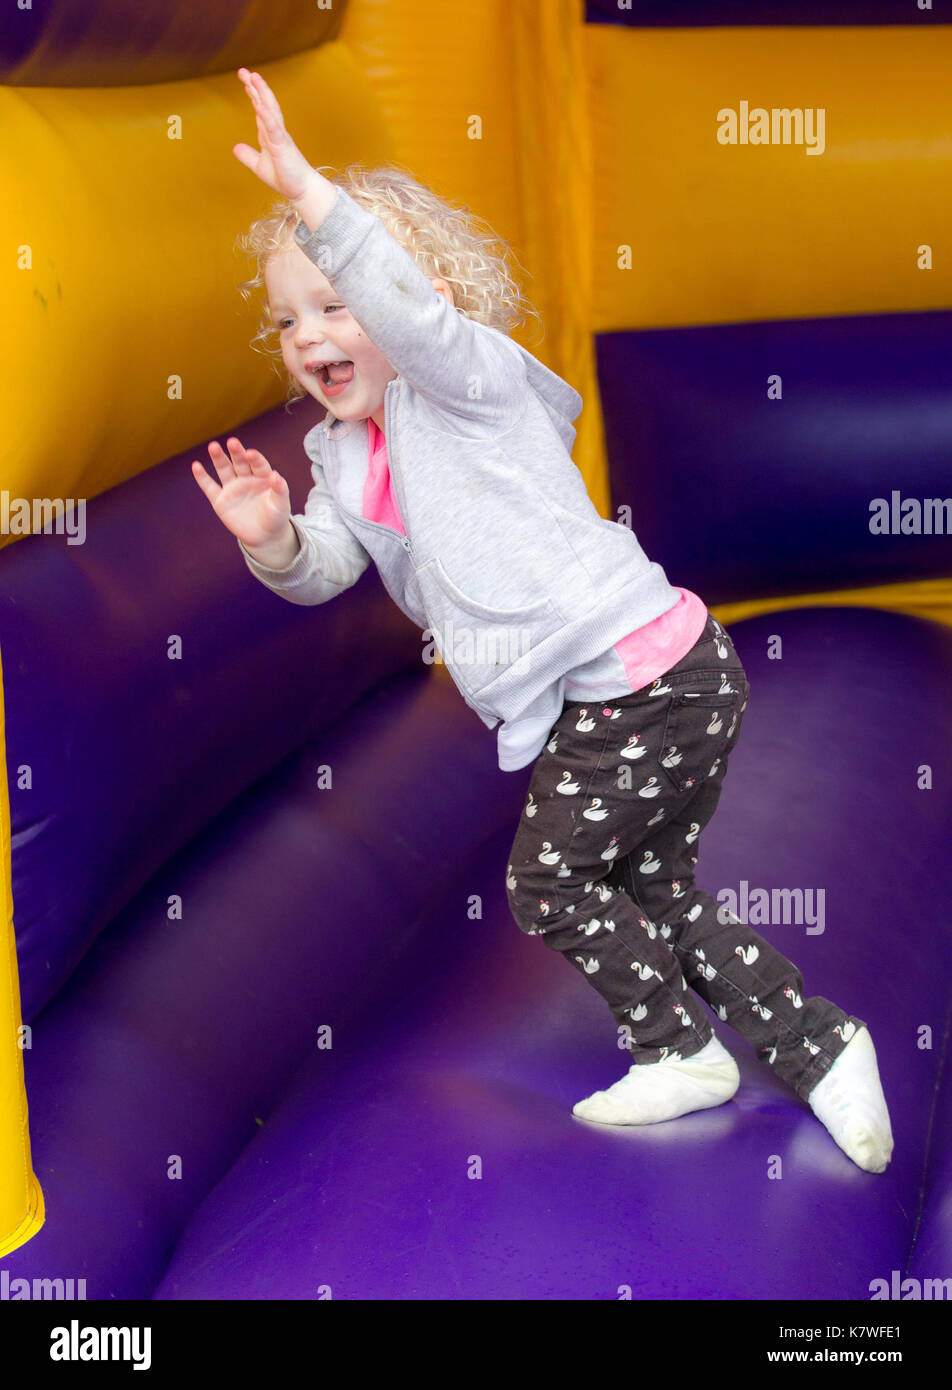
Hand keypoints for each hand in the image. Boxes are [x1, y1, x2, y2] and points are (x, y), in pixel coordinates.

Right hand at [191, 437, 295, 558]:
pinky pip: (209, 487)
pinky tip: (196, 466)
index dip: (254, 458)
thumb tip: (276, 474)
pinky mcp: (220, 500)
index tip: (250, 454)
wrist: (264, 537)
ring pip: (224, 469)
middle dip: (236, 452)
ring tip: (213, 446)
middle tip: (232, 442)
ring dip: (218, 458)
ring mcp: (232, 487)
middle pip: (240, 462)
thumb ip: (280, 489)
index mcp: (262, 476)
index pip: (258, 464)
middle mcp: (246, 478)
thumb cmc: (275, 517)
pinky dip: (202, 477)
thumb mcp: (281, 505)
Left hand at [232, 66, 316, 201]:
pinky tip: (259, 106)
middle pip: (264, 104)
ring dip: (262, 94)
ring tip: (254, 77)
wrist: (302, 191)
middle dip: (255, 87)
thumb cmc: (286, 178)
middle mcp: (276, 132)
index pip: (260, 110)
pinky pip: (274, 129)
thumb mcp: (260, 166)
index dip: (253, 94)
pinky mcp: (283, 147)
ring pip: (271, 111)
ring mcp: (280, 138)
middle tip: (244, 71)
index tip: (245, 78)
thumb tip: (236, 148)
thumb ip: (248, 156)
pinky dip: (267, 117)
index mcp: (270, 135)